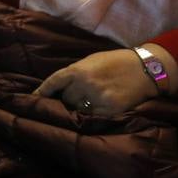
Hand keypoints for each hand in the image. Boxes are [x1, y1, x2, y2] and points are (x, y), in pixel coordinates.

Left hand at [34, 48, 162, 115]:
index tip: (32, 98)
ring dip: (81, 107)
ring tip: (92, 100)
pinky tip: (102, 106)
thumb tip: (60, 86)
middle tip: (80, 94)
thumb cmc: (116, 62)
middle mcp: (85, 84)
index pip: (53, 82)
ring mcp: (97, 98)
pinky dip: (94, 113)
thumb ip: (75, 73)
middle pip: (66, 99)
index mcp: (78, 70)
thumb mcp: (92, 61)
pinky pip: (93, 116)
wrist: (145, 69)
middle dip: (69, 98)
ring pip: (78, 109)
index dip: (42, 91)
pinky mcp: (110, 110)